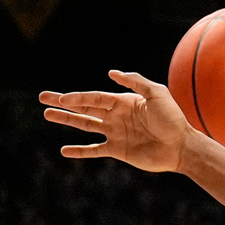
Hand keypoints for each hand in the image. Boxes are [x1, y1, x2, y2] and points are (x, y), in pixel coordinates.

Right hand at [40, 70, 194, 171]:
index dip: (77, 97)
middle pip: (84, 108)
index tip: (61, 98)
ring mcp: (116, 133)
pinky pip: (95, 150)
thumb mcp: (157, 93)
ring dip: (66, 120)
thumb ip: (136, 82)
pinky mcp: (118, 150)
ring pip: (85, 125)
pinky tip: (64, 151)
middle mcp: (116, 116)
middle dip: (64, 103)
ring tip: (47, 115)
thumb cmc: (173, 119)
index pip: (94, 97)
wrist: (181, 146)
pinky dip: (80, 151)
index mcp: (123, 102)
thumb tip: (111, 73)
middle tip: (43, 99)